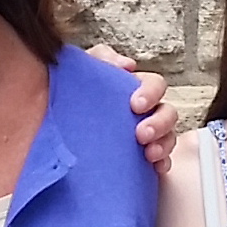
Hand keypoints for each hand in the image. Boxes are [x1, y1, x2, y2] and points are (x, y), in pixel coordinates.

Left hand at [86, 44, 182, 167]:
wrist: (58, 130)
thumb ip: (102, 58)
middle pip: (168, 113)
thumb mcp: (84, 72)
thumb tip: (126, 65)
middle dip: (159, 123)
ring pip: (169, 137)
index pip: (155, 85)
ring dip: (163, 144)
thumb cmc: (75, 98)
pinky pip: (163, 161)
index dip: (151, 93)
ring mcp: (149, 136)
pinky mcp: (144, 159)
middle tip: (142, 134)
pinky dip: (163, 163)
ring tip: (149, 154)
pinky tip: (155, 168)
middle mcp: (146, 112)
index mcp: (135, 90)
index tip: (136, 104)